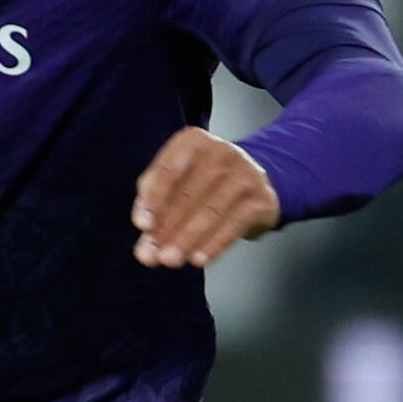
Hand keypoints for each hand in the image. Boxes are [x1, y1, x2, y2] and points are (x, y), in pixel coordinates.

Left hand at [132, 128, 278, 268]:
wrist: (253, 184)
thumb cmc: (204, 183)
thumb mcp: (177, 182)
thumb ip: (155, 207)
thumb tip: (144, 240)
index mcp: (193, 142)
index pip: (168, 169)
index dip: (153, 198)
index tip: (142, 225)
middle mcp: (221, 151)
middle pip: (189, 193)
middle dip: (167, 227)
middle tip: (153, 254)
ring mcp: (245, 173)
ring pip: (211, 209)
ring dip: (188, 238)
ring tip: (171, 260)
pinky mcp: (261, 198)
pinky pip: (234, 223)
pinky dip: (214, 244)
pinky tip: (198, 259)